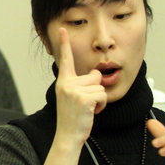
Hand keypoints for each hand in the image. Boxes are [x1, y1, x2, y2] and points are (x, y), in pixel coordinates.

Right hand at [53, 28, 106, 146]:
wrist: (68, 135)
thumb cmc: (73, 117)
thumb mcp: (72, 96)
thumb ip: (80, 83)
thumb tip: (96, 74)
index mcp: (63, 81)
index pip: (65, 59)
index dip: (64, 43)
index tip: (62, 29)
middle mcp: (66, 83)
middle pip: (95, 75)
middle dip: (96, 89)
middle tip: (85, 103)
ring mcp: (74, 91)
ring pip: (101, 86)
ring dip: (99, 100)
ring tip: (87, 109)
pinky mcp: (83, 98)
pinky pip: (103, 95)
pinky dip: (101, 105)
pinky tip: (91, 112)